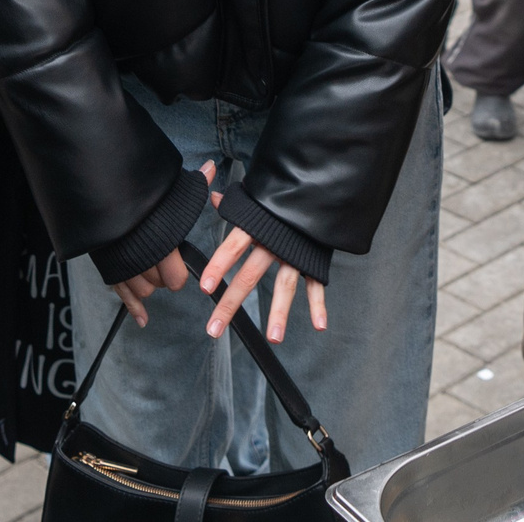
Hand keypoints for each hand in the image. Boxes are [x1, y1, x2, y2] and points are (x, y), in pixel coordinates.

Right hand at [111, 162, 210, 324]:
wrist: (95, 193)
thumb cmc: (138, 191)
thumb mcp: (167, 187)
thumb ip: (193, 183)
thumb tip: (211, 167)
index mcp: (162, 245)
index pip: (176, 277)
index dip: (179, 270)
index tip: (177, 259)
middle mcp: (143, 261)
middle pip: (160, 284)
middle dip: (164, 276)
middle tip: (163, 260)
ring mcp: (124, 268)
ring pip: (142, 290)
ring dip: (148, 283)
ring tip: (149, 267)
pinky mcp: (109, 270)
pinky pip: (122, 295)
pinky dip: (134, 308)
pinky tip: (144, 320)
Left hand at [201, 189, 329, 343]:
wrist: (319, 185)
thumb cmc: (282, 193)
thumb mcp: (256, 195)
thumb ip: (234, 202)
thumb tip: (212, 196)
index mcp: (256, 226)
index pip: (232, 247)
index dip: (218, 266)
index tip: (204, 288)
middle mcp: (273, 242)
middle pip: (249, 276)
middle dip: (230, 304)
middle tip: (214, 329)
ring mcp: (295, 253)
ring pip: (285, 286)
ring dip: (279, 313)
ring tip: (273, 338)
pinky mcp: (313, 258)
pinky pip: (316, 284)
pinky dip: (319, 305)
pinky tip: (319, 325)